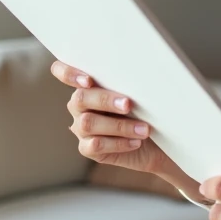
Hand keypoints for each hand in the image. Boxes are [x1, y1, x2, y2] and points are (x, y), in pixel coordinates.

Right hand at [54, 61, 171, 176]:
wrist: (158, 141)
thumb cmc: (148, 110)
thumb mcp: (139, 93)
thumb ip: (127, 82)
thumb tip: (136, 71)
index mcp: (88, 84)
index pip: (62, 71)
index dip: (68, 73)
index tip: (88, 81)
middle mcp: (79, 105)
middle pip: (79, 98)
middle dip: (105, 100)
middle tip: (129, 104)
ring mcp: (81, 128)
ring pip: (88, 123)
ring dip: (119, 125)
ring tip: (143, 129)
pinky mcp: (87, 148)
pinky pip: (96, 145)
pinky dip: (119, 143)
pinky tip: (136, 142)